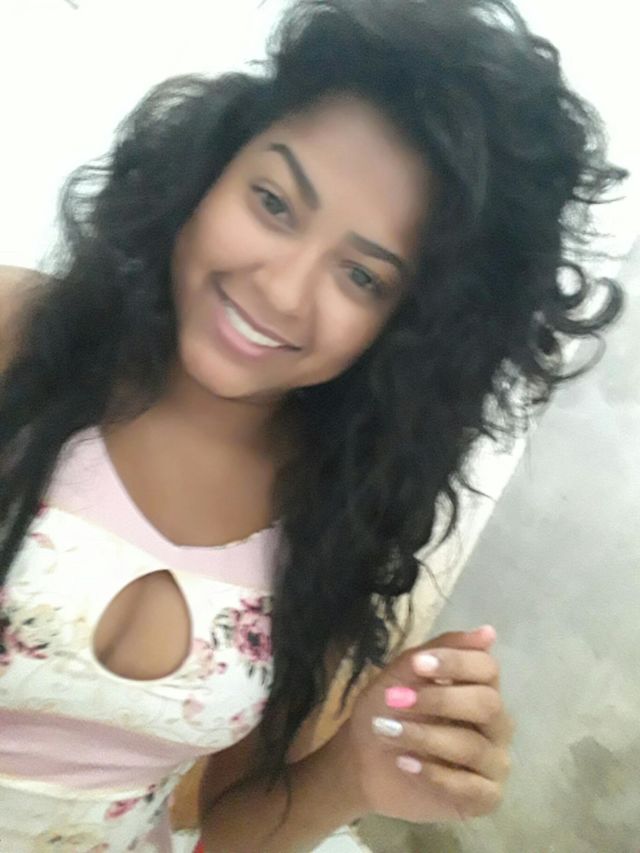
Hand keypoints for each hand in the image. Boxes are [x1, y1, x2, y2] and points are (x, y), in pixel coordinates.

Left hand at [345, 625, 513, 822]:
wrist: (361, 760)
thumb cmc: (387, 710)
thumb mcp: (403, 674)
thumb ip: (441, 651)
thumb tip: (488, 632)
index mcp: (480, 687)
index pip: (488, 667)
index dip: (456, 663)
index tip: (419, 664)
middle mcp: (495, 723)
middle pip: (488, 704)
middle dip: (440, 700)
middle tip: (397, 700)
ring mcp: (493, 761)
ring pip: (473, 746)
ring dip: (426, 736)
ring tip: (389, 732)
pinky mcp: (484, 797)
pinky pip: (471, 787)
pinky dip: (435, 774)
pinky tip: (406, 763)